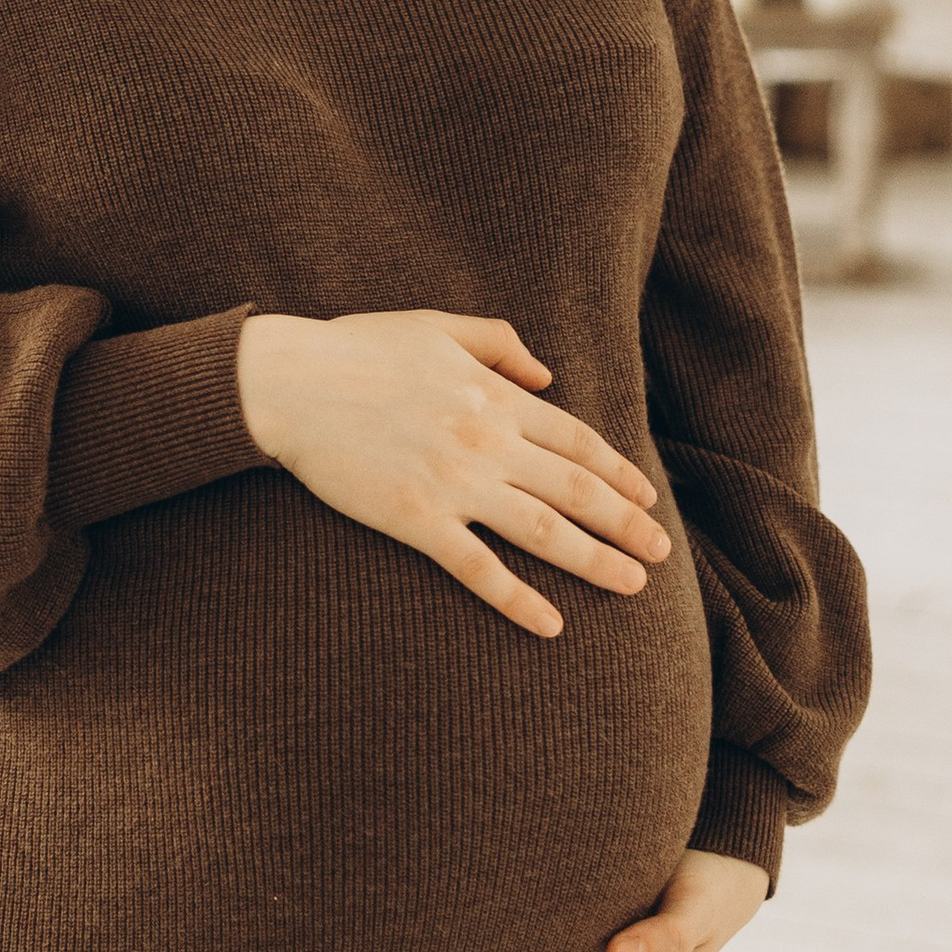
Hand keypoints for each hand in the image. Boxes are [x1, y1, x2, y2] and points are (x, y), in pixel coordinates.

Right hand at [235, 308, 666, 636]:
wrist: (290, 385)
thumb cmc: (358, 350)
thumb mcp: (436, 326)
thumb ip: (499, 343)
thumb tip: (546, 374)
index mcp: (494, 395)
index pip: (577, 440)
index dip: (618, 472)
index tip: (649, 498)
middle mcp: (487, 442)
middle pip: (575, 491)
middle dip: (626, 523)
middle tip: (660, 553)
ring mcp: (454, 484)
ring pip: (543, 533)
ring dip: (595, 561)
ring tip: (632, 584)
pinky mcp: (416, 520)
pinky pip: (478, 569)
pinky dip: (518, 600)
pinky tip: (550, 625)